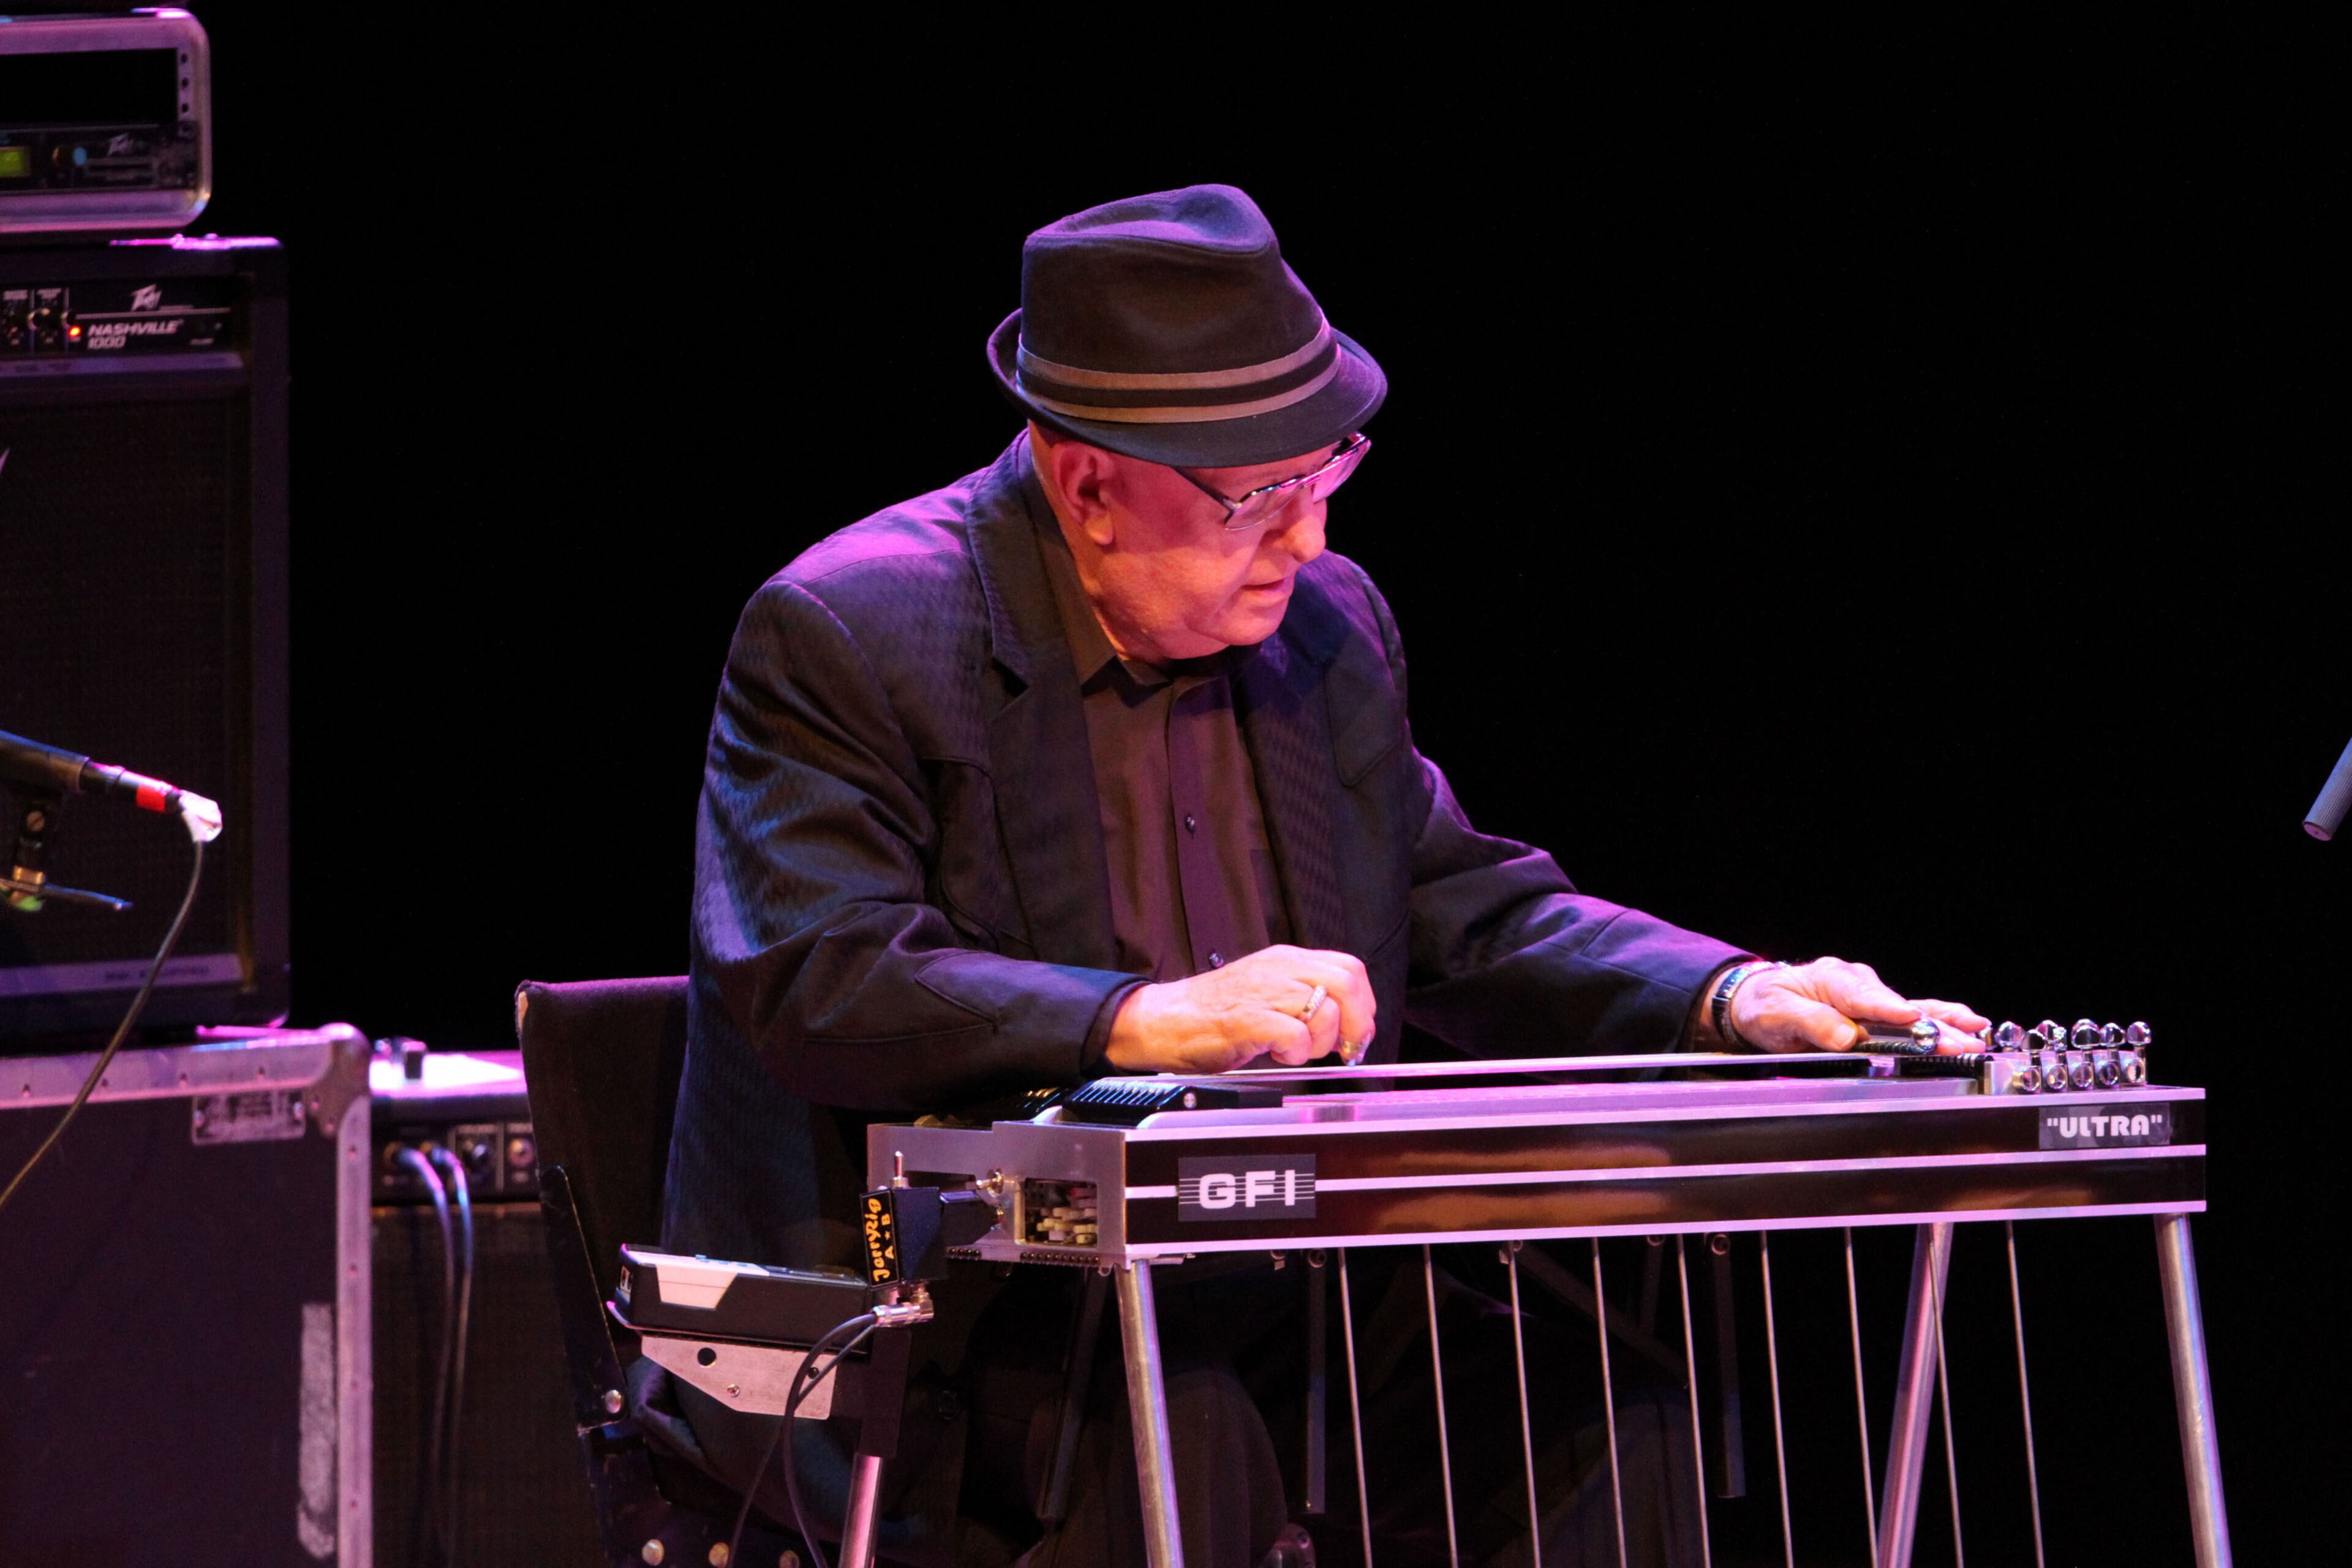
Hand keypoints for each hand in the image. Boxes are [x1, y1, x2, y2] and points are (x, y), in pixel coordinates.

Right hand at [1103, 944, 1375, 1074]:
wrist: (1162, 1021)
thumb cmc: (1210, 1014)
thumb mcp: (1265, 992)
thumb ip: (1302, 998)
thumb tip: (1345, 1024)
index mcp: (1285, 960)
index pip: (1350, 967)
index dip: (1364, 1004)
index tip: (1358, 1033)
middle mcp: (1278, 969)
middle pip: (1346, 983)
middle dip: (1356, 1023)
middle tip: (1344, 1049)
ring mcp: (1262, 991)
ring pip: (1325, 1009)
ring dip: (1321, 1042)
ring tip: (1296, 1051)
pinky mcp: (1246, 1018)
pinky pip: (1295, 1035)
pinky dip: (1296, 1053)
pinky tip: (1277, 1055)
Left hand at [1726, 957, 1989, 1054]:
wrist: (1758, 1000)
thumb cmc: (1765, 1004)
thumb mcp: (1775, 1013)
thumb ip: (1809, 1023)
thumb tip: (1845, 1037)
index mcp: (1833, 978)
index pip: (1864, 996)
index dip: (1889, 1010)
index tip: (1911, 1019)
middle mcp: (1858, 985)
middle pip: (1898, 1007)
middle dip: (1930, 1026)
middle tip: (1959, 1041)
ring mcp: (1871, 998)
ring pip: (1913, 1011)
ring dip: (1945, 1025)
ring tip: (1975, 1034)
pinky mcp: (1876, 1014)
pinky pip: (1912, 1017)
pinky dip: (1940, 1023)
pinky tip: (1967, 1029)